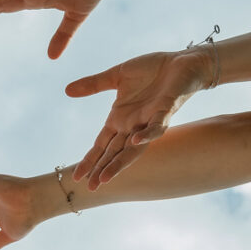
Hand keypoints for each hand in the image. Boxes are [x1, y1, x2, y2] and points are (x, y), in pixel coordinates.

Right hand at [67, 48, 214, 188]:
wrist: (183, 61)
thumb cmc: (153, 70)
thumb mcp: (117, 76)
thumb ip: (93, 85)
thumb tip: (67, 90)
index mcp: (120, 119)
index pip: (101, 145)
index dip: (90, 160)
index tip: (77, 177)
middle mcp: (133, 125)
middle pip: (114, 153)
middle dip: (102, 170)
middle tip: (91, 188)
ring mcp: (149, 120)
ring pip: (133, 149)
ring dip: (120, 163)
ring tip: (106, 178)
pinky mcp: (167, 109)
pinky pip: (156, 126)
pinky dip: (147, 135)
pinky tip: (135, 141)